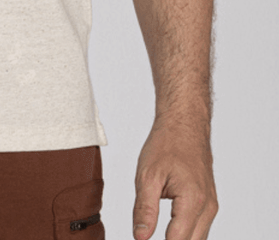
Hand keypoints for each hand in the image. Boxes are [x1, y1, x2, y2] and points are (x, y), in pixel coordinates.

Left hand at [133, 119, 217, 239]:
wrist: (185, 123)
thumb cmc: (167, 143)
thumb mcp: (147, 175)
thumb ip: (144, 209)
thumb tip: (141, 237)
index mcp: (192, 201)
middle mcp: (207, 207)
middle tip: (146, 238)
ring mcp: (211, 206)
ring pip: (197, 239)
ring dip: (179, 238)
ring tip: (156, 231)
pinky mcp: (209, 203)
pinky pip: (199, 228)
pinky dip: (185, 233)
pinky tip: (169, 230)